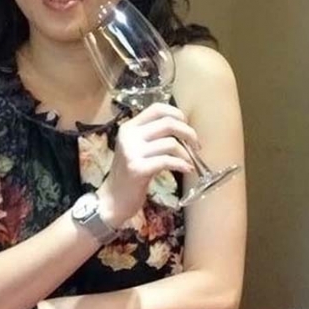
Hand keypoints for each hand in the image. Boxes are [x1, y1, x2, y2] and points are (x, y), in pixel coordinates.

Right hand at [97, 102, 196, 226]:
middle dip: (188, 133)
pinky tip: (187, 169)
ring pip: (170, 143)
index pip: (157, 109)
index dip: (177, 114)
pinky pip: (167, 161)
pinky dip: (182, 164)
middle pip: (168, 123)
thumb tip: (183, 128)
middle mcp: (129, 136)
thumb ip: (151, 136)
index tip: (186, 125)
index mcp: (129, 128)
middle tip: (196, 145)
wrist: (112, 200)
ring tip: (189, 162)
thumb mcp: (135, 149)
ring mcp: (132, 153)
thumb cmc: (129, 175)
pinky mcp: (137, 169)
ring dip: (186, 153)